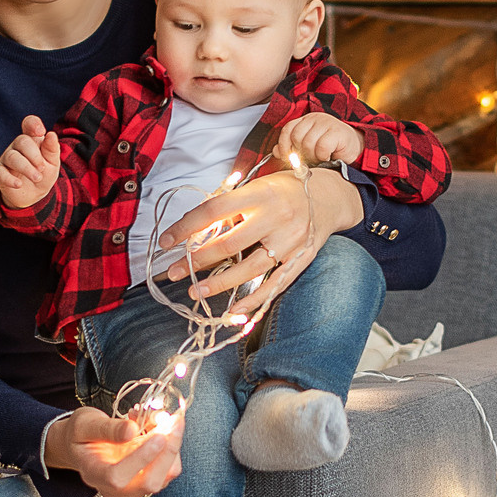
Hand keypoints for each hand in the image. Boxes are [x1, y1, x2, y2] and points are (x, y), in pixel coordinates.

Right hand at [0, 114, 60, 208]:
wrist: (34, 195)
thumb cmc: (43, 174)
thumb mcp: (52, 163)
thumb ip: (52, 149)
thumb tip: (51, 134)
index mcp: (31, 139)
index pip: (29, 124)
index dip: (33, 124)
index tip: (40, 132)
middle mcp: (17, 146)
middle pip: (22, 141)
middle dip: (34, 155)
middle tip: (42, 168)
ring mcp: (6, 159)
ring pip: (12, 157)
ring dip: (27, 168)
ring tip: (37, 178)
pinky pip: (0, 173)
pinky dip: (10, 179)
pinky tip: (19, 184)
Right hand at [43, 400, 184, 496]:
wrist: (83, 444)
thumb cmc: (81, 434)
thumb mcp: (86, 423)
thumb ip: (107, 428)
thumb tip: (132, 430)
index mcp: (94, 474)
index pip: (117, 477)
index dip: (140, 459)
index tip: (157, 436)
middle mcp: (114, 489)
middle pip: (148, 483)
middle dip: (167, 452)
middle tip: (173, 421)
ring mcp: (133, 488)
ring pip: (164, 477)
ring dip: (172, 446)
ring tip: (163, 419)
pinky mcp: (147, 480)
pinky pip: (168, 470)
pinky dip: (172, 447)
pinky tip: (164, 428)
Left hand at [156, 163, 360, 317]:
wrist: (330, 197)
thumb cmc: (284, 191)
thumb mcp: (256, 186)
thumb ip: (229, 205)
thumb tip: (193, 229)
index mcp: (261, 194)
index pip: (214, 211)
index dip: (186, 227)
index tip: (166, 241)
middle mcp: (277, 217)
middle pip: (230, 244)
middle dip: (197, 260)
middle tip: (174, 272)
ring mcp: (291, 241)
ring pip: (250, 269)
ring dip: (219, 283)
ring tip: (195, 291)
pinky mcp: (301, 259)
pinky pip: (275, 284)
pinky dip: (254, 300)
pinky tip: (234, 310)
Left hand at [276, 111, 362, 170]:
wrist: (354, 150)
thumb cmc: (330, 150)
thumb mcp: (308, 149)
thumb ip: (292, 148)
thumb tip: (275, 151)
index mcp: (306, 120)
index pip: (288, 129)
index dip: (284, 144)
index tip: (286, 157)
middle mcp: (315, 118)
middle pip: (296, 136)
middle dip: (301, 152)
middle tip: (311, 158)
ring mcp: (327, 123)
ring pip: (308, 142)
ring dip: (313, 155)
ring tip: (320, 158)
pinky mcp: (337, 131)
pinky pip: (322, 146)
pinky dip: (323, 156)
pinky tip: (329, 156)